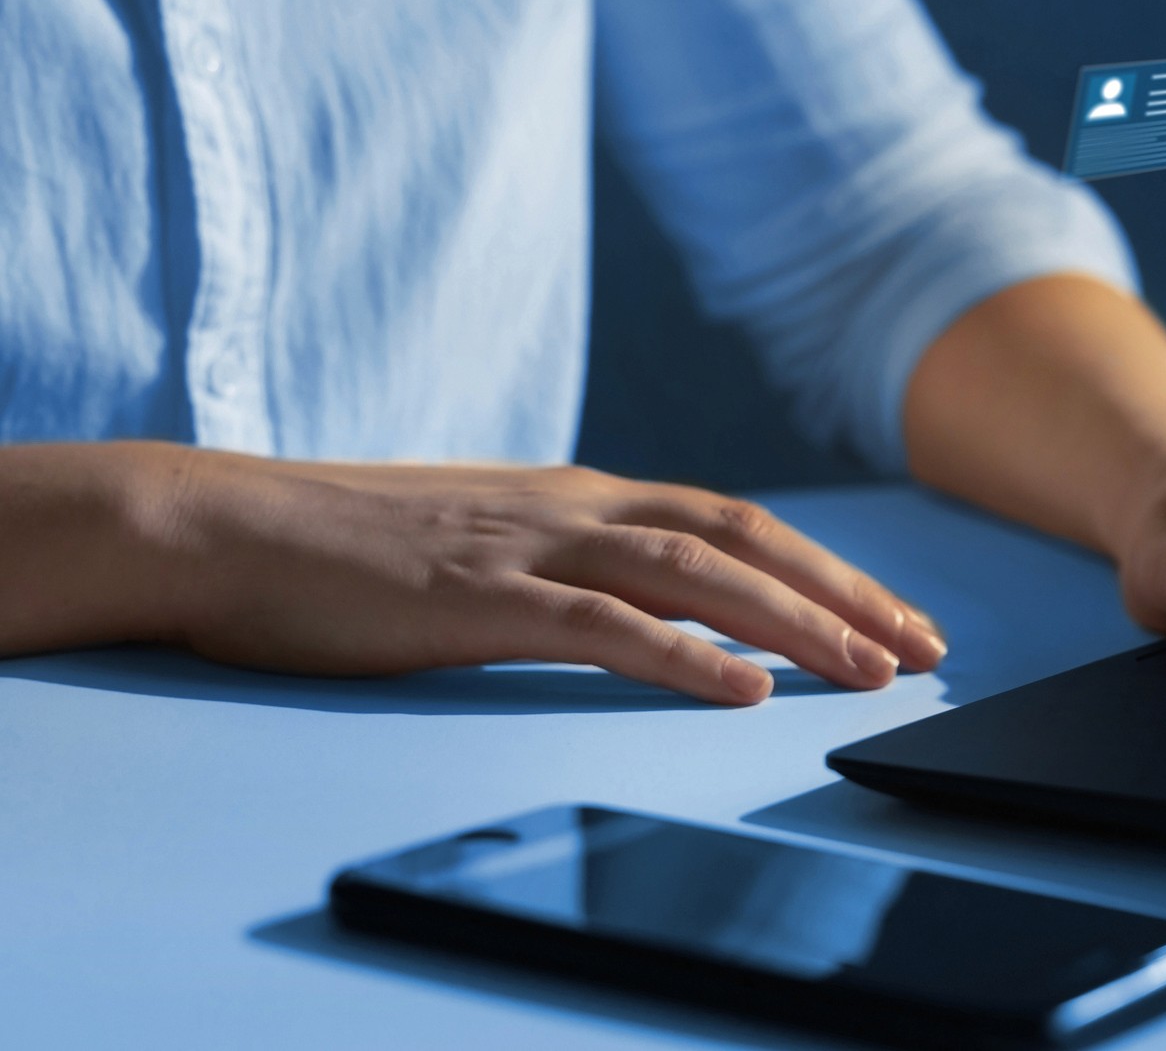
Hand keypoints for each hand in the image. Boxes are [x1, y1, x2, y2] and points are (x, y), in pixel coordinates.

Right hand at [0, 443, 943, 703]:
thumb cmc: (347, 548)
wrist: (221, 525)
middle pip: (744, 540)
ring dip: (795, 624)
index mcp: (581, 496)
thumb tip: (644, 600)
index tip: (897, 617)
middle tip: (924, 646)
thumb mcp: (485, 540)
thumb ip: (568, 559)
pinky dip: (681, 656)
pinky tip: (741, 689)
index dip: (825, 569)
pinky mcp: (476, 598)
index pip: (736, 524)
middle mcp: (574, 507)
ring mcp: (528, 546)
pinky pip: (599, 625)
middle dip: (845, 594)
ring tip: (868, 671)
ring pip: (696, 576)